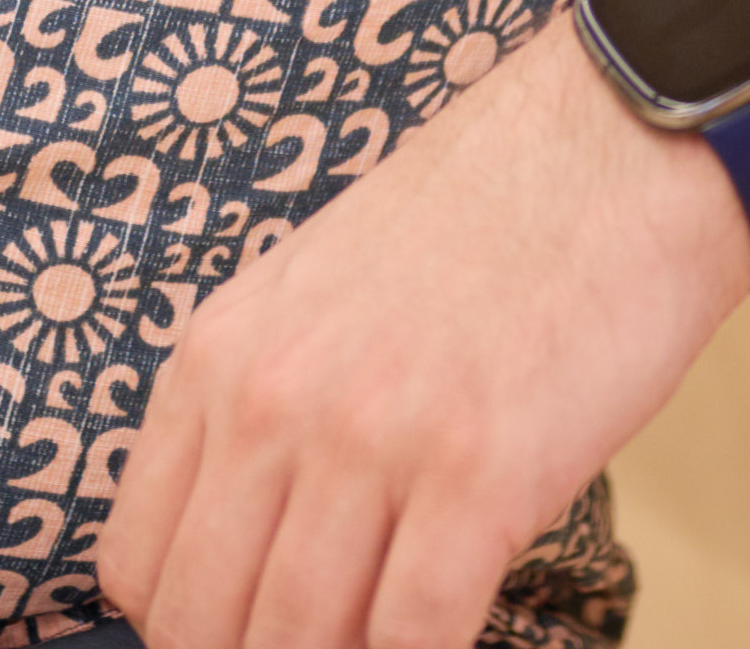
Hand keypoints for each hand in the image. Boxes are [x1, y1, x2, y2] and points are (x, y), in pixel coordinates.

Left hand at [89, 24, 749, 648]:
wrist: (615, 149)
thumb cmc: (480, 233)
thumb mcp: (310, 299)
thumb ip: (259, 412)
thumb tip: (242, 552)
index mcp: (218, 357)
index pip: (134, 559)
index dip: (184, 628)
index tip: (240, 637)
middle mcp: (272, 399)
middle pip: (201, 620)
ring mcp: (371, 438)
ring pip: (297, 642)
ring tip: (384, 643)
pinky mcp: (479, 473)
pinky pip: (411, 634)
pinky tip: (446, 641)